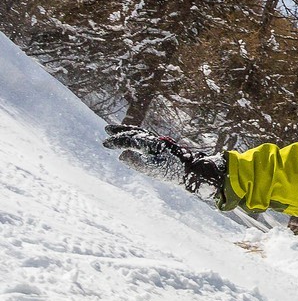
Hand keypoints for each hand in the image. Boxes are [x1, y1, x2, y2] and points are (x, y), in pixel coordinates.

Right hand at [103, 124, 226, 202]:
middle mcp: (153, 140)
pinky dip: (137, 133)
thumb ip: (135, 162)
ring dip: (128, 130)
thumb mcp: (151, 169)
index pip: (129, 140)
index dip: (116, 141)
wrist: (190, 170)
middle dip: (120, 131)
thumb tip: (122, 155)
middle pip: (134, 132)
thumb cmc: (171, 171)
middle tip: (107, 129)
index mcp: (149, 144)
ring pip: (140, 132)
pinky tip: (133, 137)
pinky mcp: (161, 145)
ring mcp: (158, 141)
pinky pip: (146, 135)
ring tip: (116, 129)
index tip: (105, 144)